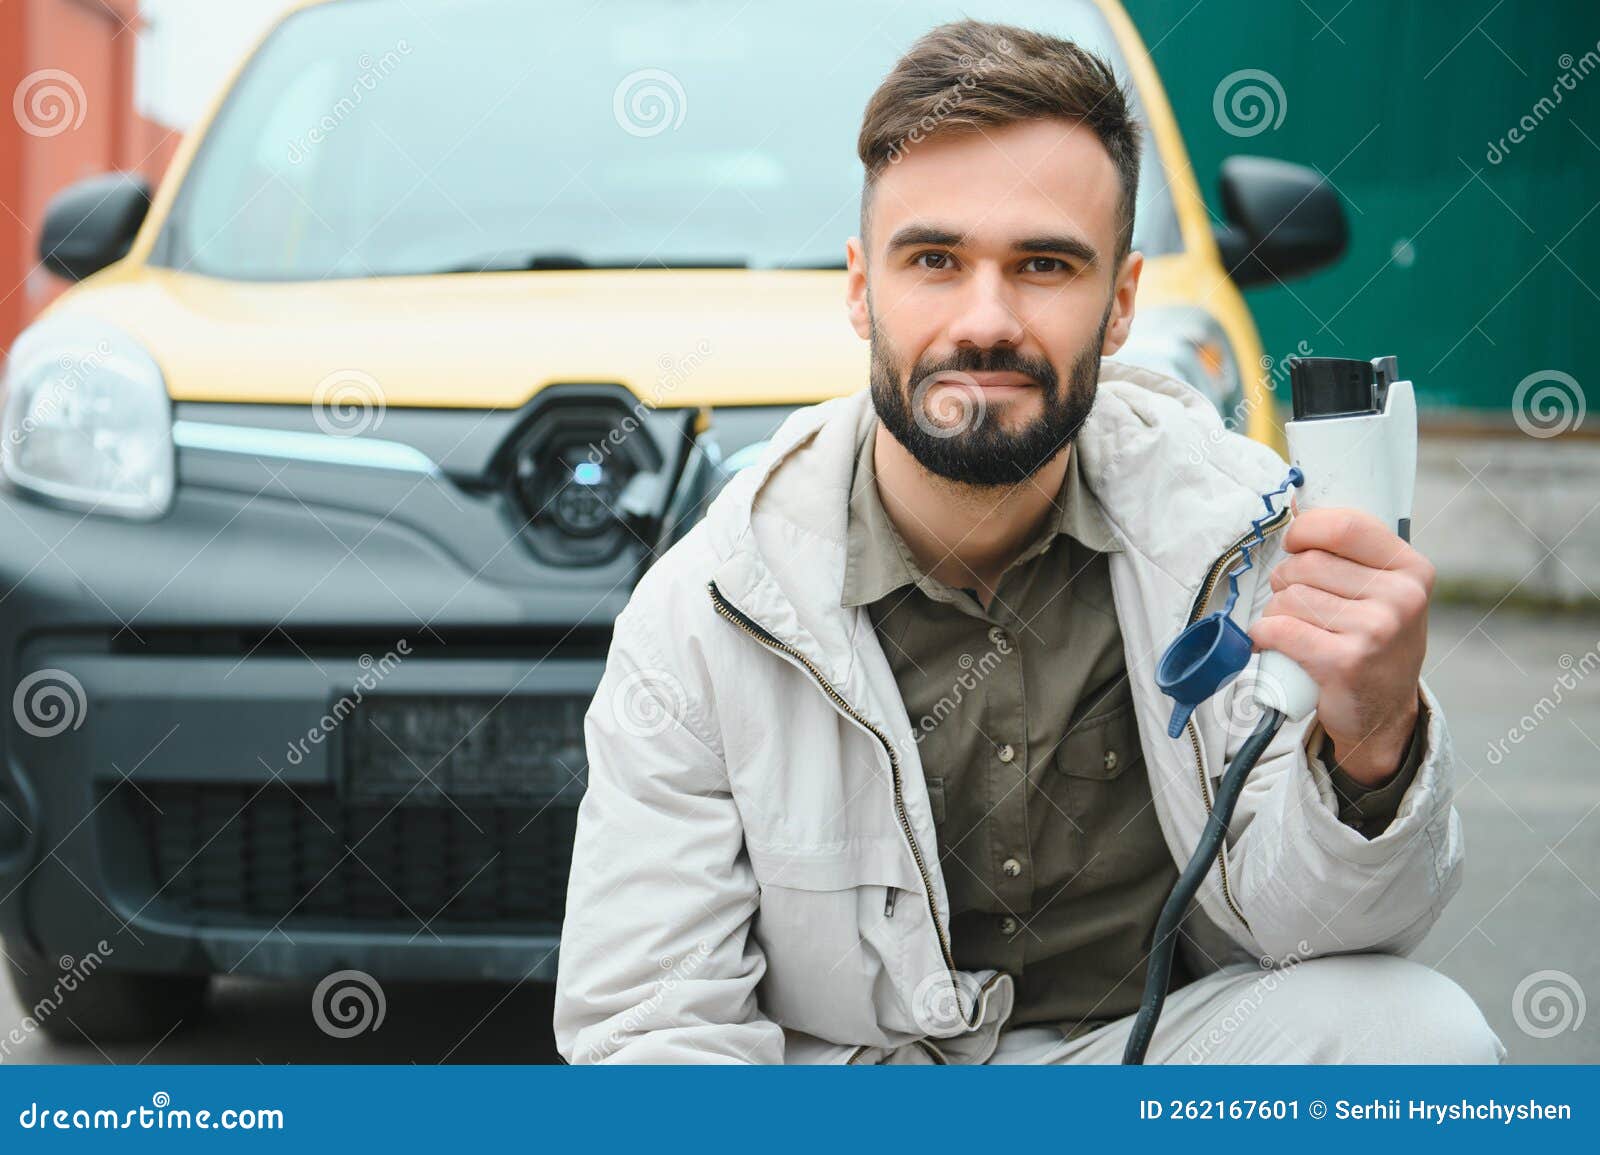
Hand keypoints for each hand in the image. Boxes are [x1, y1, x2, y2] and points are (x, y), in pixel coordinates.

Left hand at [1250, 507, 1432, 786]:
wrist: (1384, 713)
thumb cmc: (1372, 641)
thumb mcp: (1381, 592)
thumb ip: (1350, 554)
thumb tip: (1294, 506)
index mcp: (1411, 569)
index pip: (1346, 525)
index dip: (1306, 529)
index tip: (1294, 542)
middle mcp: (1401, 597)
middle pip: (1307, 563)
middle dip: (1286, 580)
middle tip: (1297, 602)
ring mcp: (1376, 631)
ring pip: (1289, 597)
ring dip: (1276, 612)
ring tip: (1295, 628)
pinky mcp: (1345, 662)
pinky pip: (1280, 630)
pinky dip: (1263, 635)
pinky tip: (1271, 642)